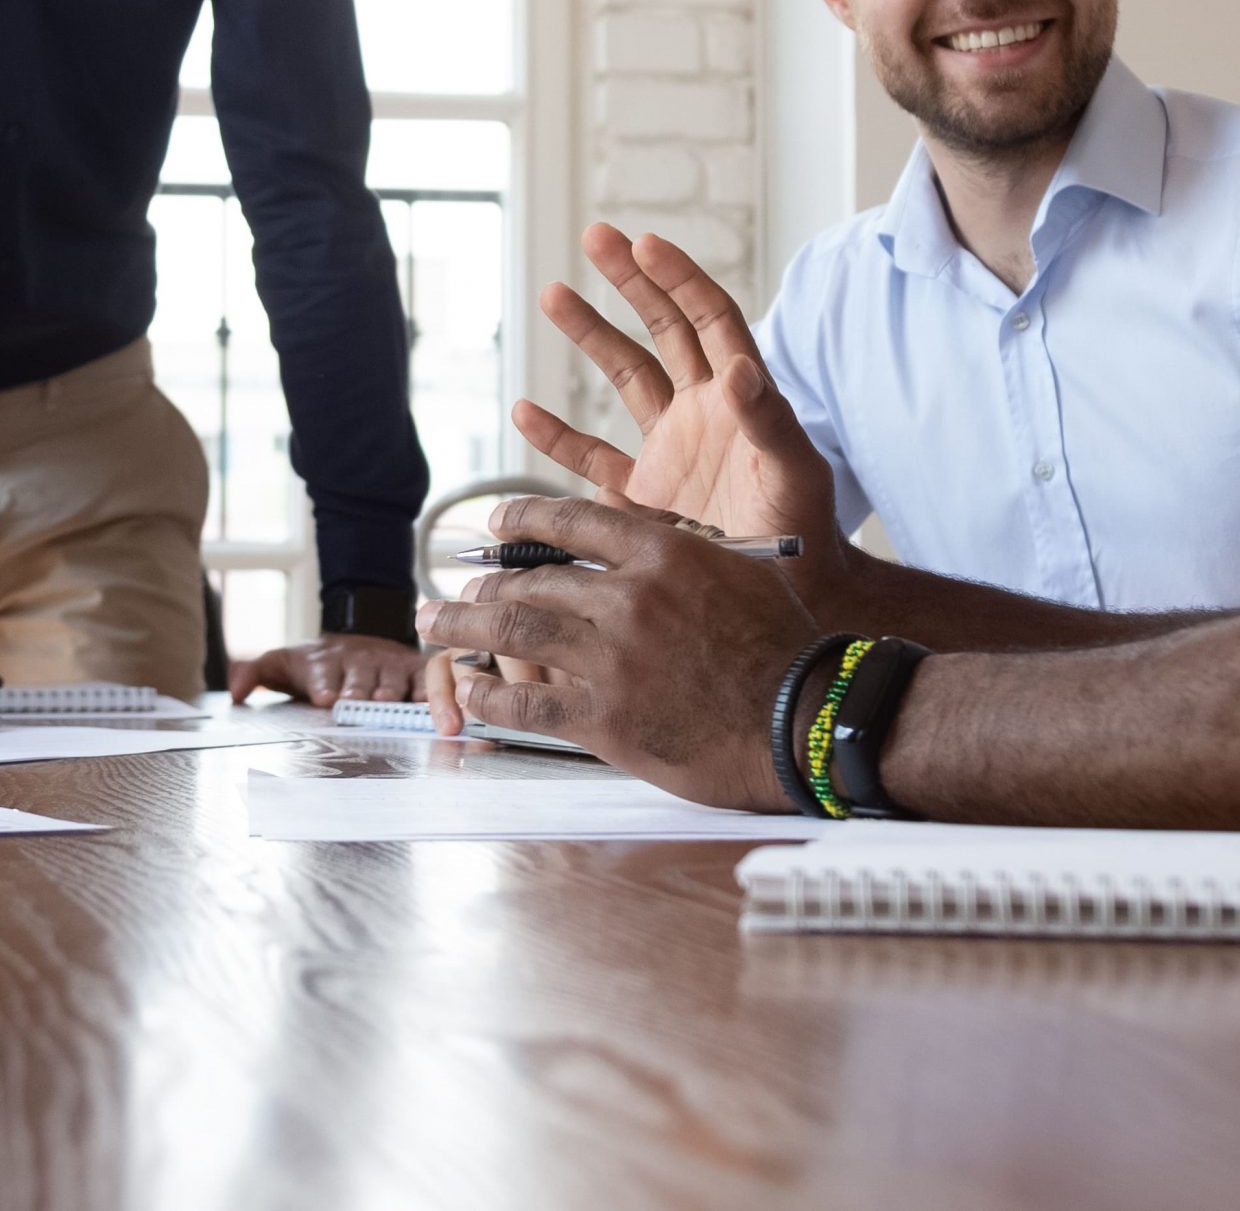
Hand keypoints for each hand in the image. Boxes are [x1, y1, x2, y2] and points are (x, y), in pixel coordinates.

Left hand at [231, 632, 425, 707]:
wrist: (356, 640)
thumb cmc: (317, 664)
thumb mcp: (282, 665)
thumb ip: (256, 674)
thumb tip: (235, 691)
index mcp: (325, 661)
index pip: (323, 673)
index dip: (324, 684)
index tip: (325, 698)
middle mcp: (358, 660)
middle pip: (359, 674)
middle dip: (358, 688)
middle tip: (357, 700)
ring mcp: (387, 662)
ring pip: (391, 674)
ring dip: (390, 688)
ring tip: (388, 700)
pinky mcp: (412, 667)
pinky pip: (422, 677)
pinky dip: (426, 688)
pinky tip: (427, 700)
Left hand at [417, 493, 822, 811]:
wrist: (803, 720)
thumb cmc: (783, 646)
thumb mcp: (737, 573)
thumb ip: (680, 559)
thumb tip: (640, 553)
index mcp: (662, 552)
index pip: (571, 522)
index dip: (522, 520)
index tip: (494, 524)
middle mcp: (628, 597)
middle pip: (532, 581)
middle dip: (482, 587)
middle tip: (452, 591)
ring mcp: (611, 658)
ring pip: (515, 633)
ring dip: (465, 628)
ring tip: (437, 625)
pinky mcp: (604, 718)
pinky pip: (527, 703)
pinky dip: (490, 696)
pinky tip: (469, 691)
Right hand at [519, 225, 846, 565]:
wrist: (788, 600)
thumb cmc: (807, 534)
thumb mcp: (796, 475)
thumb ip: (770, 423)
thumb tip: (742, 370)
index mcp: (741, 397)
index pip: (709, 319)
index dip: (679, 279)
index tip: (645, 243)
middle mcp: (702, 411)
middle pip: (663, 328)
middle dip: (631, 281)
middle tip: (596, 235)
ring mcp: (670, 450)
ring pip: (623, 376)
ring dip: (591, 333)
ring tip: (554, 292)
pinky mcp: (643, 497)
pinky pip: (592, 457)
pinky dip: (558, 436)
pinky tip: (526, 409)